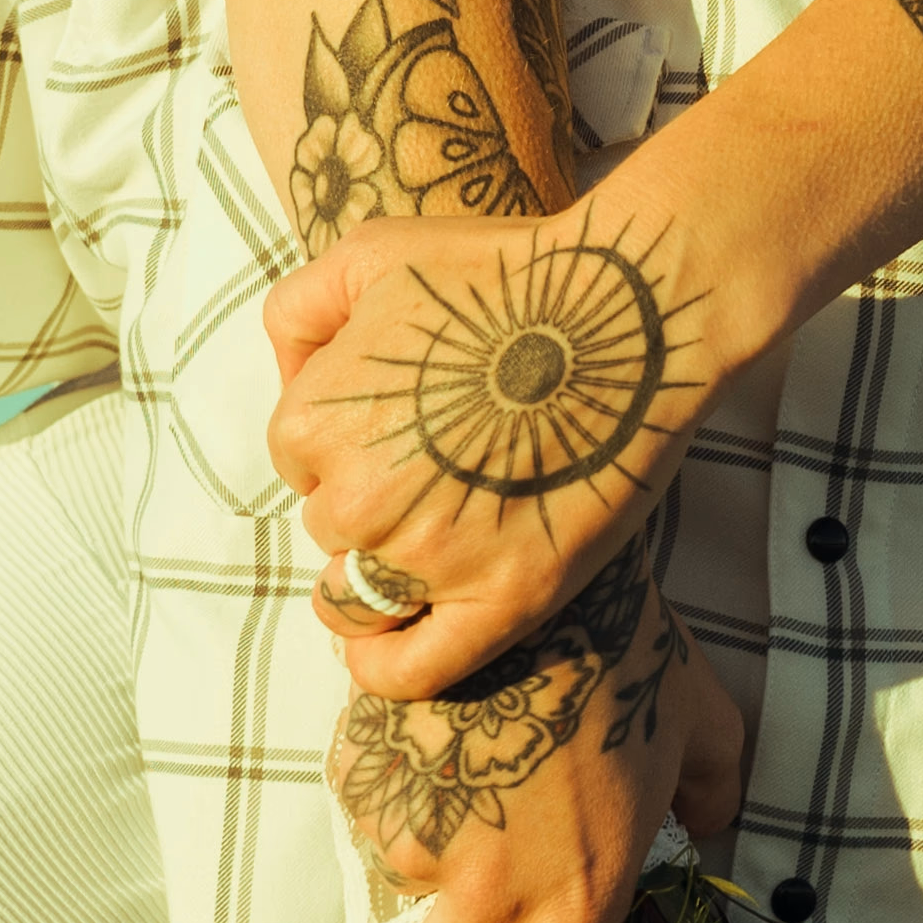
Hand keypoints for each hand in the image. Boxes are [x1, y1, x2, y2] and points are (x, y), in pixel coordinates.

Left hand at [265, 201, 736, 703]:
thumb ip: (299, 308)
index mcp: (315, 422)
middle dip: (375, 500)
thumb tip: (294, 378)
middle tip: (448, 463)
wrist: (629, 310)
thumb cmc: (507, 272)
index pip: (301, 462)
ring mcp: (428, 557)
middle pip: (334, 525)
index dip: (353, 441)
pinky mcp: (504, 599)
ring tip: (444, 533)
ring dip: (384, 572)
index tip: (409, 424)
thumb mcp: (373, 252)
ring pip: (360, 596)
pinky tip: (395, 646)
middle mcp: (358, 499)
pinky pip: (407, 669)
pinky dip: (386, 667)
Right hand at [325, 514, 745, 922]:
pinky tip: (439, 729)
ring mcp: (411, 838)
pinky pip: (370, 809)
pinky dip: (396, 785)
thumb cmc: (624, 653)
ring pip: (400, 884)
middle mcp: (486, 890)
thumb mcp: (704, 727)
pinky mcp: (360, 780)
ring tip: (476, 767)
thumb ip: (713, 795)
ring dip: (430, 849)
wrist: (527, 572)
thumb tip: (709, 823)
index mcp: (576, 900)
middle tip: (477, 904)